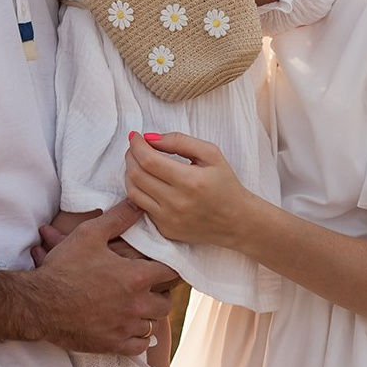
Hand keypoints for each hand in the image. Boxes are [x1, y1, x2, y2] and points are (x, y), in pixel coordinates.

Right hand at [22, 204, 177, 354]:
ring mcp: (124, 327)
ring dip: (148, 316)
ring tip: (139, 307)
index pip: (171, 274)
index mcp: (135, 277)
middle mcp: (135, 305)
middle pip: (166, 303)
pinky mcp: (112, 344)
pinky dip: (138, 339)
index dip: (172, 269)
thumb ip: (118, 218)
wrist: (39, 304)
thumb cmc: (64, 268)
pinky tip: (131, 329)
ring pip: (152, 325)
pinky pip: (139, 346)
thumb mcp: (89, 234)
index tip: (167, 268)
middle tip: (152, 289)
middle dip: (162, 295)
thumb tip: (139, 204)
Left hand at [125, 132, 254, 251]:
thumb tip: (150, 138)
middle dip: (130, 156)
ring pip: (133, 192)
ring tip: (138, 163)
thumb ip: (180, 141)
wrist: (237, 221)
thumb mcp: (211, 154)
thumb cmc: (225, 184)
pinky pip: (141, 207)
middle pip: (136, 175)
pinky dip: (139, 190)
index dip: (136, 145)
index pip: (148, 160)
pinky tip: (147, 182)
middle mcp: (176, 202)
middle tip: (135, 147)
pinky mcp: (165, 229)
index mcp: (190, 181)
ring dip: (130, 173)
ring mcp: (169, 219)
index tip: (135, 136)